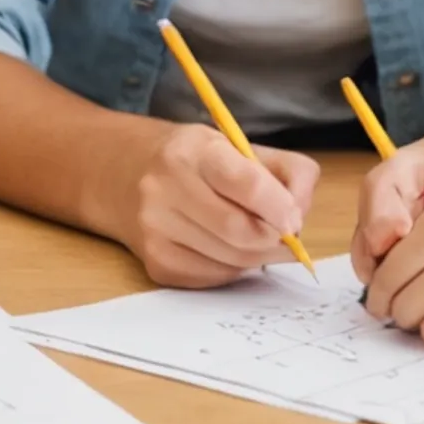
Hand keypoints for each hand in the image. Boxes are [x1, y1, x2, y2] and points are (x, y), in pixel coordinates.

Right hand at [111, 123, 319, 287]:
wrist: (123, 174)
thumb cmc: (196, 160)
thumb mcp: (241, 145)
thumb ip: (289, 172)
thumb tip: (300, 219)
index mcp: (192, 151)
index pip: (245, 183)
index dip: (279, 206)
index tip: (294, 218)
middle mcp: (165, 188)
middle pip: (242, 231)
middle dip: (274, 238)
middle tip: (285, 233)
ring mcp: (155, 229)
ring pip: (233, 260)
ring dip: (258, 255)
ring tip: (257, 236)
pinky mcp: (156, 262)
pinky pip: (216, 277)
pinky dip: (233, 267)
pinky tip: (225, 246)